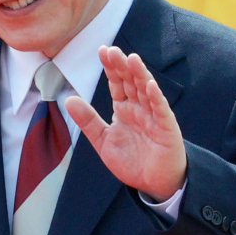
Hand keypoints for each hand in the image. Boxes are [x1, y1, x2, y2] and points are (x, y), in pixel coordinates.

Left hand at [64, 45, 186, 202]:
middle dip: (122, 66)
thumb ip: (88, 121)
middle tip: (112, 50)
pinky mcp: (166, 129)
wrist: (154, 184)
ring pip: (146, 91)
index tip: (102, 50)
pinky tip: (149, 85)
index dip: (111, 68)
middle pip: (130, 82)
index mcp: (124, 109)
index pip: (117, 83)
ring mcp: (154, 117)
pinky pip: (161, 111)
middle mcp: (139, 109)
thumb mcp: (103, 141)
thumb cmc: (132, 161)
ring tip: (132, 59)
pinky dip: (156, 98)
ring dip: (140, 75)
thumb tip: (68, 100)